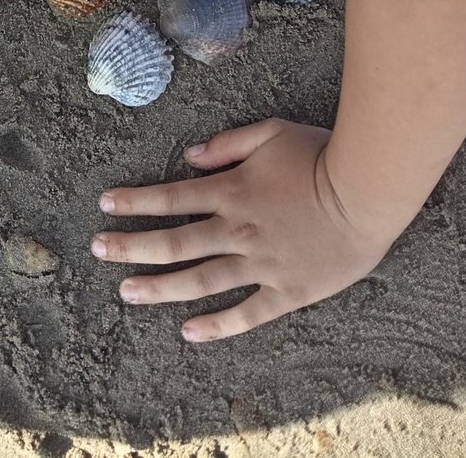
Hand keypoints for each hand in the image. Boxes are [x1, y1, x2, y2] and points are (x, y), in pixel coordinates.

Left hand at [90, 119, 391, 340]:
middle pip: (174, 242)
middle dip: (131, 246)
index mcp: (232, 191)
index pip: (171, 197)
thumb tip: (189, 157)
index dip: (135, 202)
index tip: (104, 205)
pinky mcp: (286, 291)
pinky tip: (189, 332)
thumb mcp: (271, 132)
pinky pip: (246, 314)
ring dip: (160, 287)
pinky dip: (217, 325)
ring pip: (200, 281)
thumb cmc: (321, 155)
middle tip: (98, 250)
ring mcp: (260, 264)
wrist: (368, 192)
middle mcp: (238, 230)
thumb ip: (227, 145)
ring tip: (127, 292)